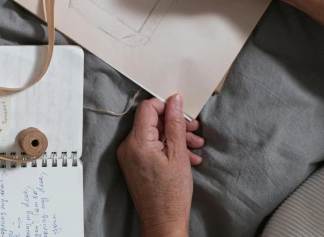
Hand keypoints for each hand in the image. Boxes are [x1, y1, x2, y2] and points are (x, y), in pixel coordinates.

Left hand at [117, 94, 203, 236]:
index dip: (166, 107)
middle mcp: (128, 147)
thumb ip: (176, 124)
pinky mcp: (134, 164)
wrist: (163, 223)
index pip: (147, 108)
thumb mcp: (178, 155)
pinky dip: (167, 148)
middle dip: (175, 124)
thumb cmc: (171, 195)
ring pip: (154, 135)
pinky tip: (187, 157)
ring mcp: (129, 156)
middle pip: (152, 121)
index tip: (183, 114)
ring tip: (195, 146)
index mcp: (137, 142)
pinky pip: (150, 147)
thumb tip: (175, 100)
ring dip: (175, 137)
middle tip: (194, 131)